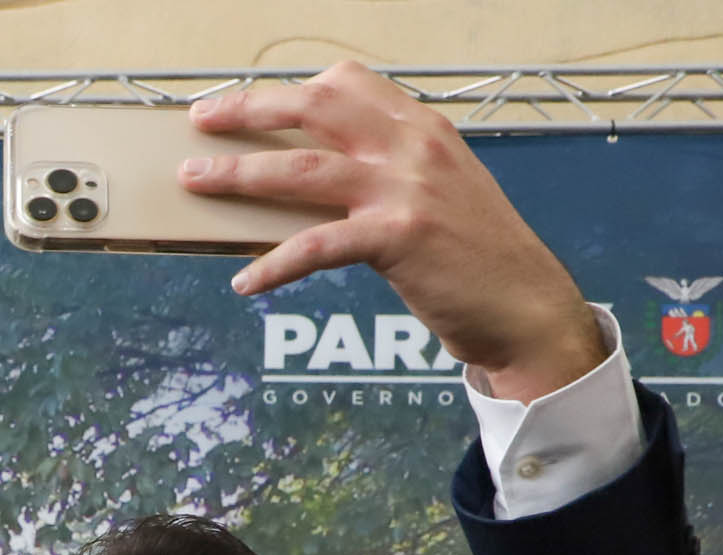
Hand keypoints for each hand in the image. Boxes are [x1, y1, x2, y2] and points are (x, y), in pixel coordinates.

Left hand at [182, 61, 606, 399]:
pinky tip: (246, 283)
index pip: (349, 82)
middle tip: (201, 120)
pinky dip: (274, 266)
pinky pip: (318, 245)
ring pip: (303, 168)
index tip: (247, 100)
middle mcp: (414, 145)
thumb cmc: (476, 256)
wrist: (527, 305)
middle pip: (315, 107)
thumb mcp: (438, 191)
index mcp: (423, 127)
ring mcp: (408, 188)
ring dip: (240, 173)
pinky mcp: (401, 237)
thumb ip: (389, 171)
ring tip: (195, 182)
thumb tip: (314, 179)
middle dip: (249, 109)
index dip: (291, 88)